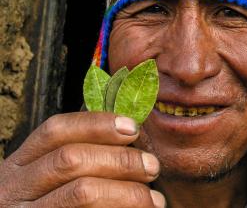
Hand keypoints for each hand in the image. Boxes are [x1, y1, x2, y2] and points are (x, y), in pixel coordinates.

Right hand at [0, 112, 165, 206]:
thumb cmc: (53, 205)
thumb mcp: (52, 179)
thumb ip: (83, 155)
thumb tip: (130, 130)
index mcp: (20, 165)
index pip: (55, 130)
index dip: (96, 124)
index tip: (133, 127)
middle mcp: (14, 189)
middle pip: (71, 159)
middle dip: (120, 159)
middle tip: (152, 167)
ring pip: (82, 192)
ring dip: (127, 191)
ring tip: (154, 199)